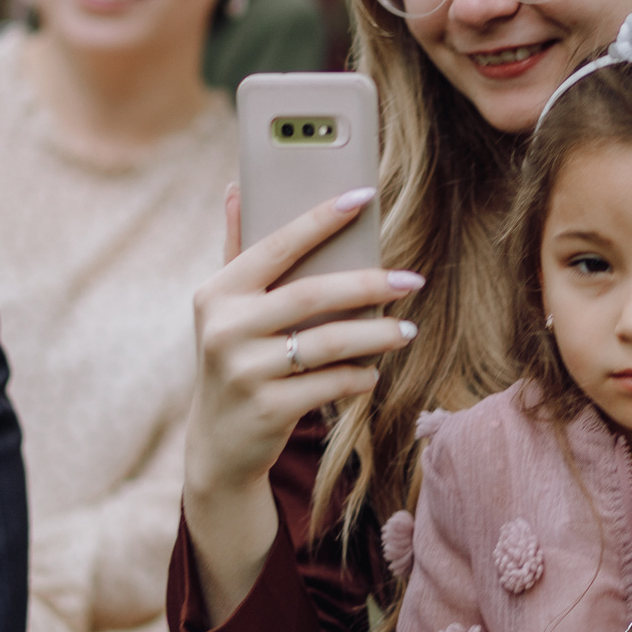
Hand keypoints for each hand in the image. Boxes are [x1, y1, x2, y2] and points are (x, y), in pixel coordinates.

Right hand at [180, 185, 420, 621]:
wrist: (218, 444)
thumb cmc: (235, 358)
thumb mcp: (226, 308)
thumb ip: (236, 250)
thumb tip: (235, 187)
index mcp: (218, 293)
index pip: (276, 245)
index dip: (320, 218)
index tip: (364, 196)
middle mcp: (225, 329)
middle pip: (311, 295)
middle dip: (369, 283)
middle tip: (412, 279)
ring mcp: (244, 371)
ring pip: (327, 342)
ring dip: (376, 334)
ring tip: (407, 329)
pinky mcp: (267, 409)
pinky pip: (329, 383)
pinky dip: (359, 375)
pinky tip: (374, 370)